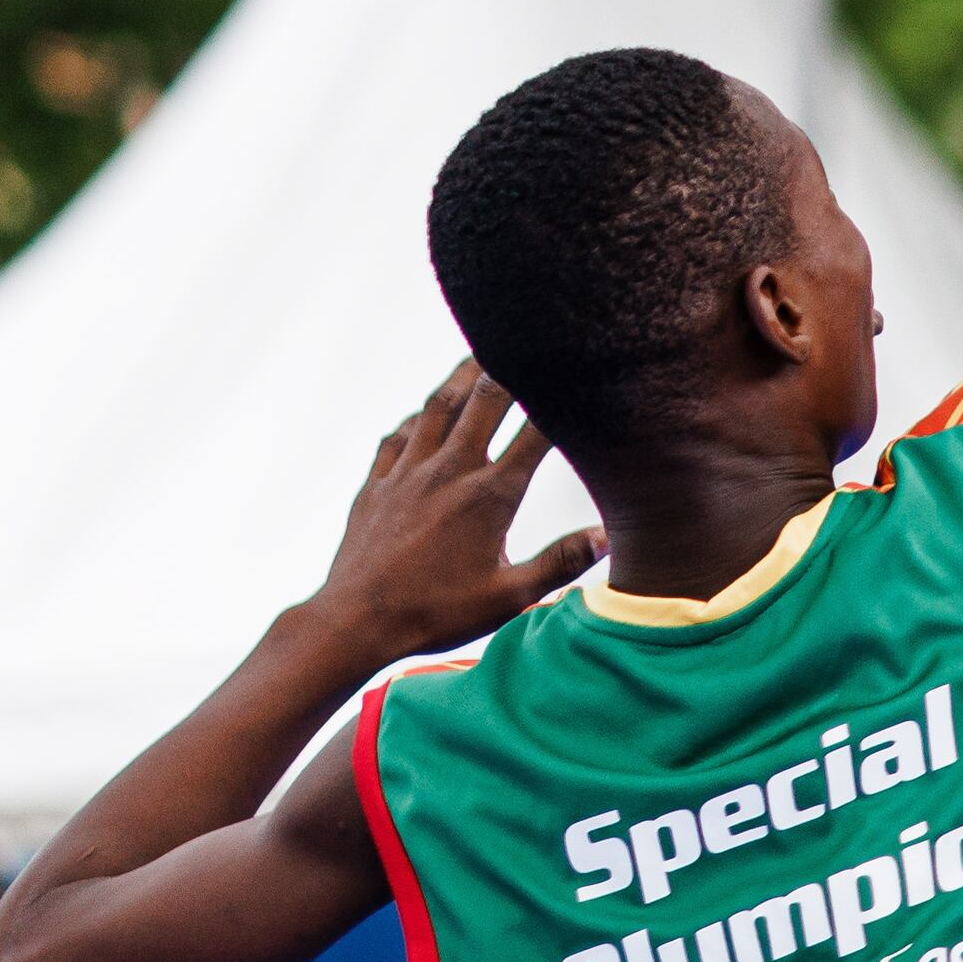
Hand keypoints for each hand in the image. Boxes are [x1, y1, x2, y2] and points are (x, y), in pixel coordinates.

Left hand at [301, 364, 599, 665]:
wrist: (356, 620)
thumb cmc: (435, 614)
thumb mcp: (507, 597)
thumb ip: (559, 563)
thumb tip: (606, 537)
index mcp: (489, 496)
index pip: (535, 432)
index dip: (560, 398)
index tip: (578, 375)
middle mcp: (450, 470)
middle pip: (485, 399)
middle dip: (509, 365)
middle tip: (526, 341)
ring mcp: (409, 471)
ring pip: (439, 404)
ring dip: (462, 375)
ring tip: (479, 355)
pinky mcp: (377, 482)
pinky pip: (399, 433)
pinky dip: (418, 416)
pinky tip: (425, 414)